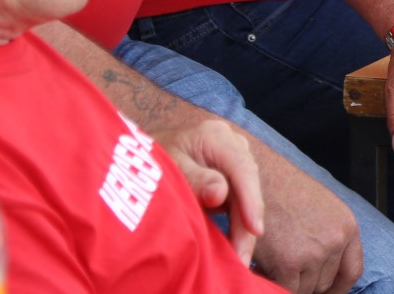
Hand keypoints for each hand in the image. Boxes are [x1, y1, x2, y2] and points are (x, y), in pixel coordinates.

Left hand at [160, 119, 262, 266]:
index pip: (241, 168)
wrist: (138, 159)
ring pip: (245, 195)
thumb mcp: (168, 169)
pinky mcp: (229, 176)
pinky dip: (236, 223)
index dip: (250, 199)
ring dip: (243, 226)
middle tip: (242, 256)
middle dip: (247, 222)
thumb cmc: (150, 162)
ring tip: (238, 256)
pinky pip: (238, 200)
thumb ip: (194, 180)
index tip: (255, 229)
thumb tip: (220, 194)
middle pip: (247, 184)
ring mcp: (231, 160)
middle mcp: (230, 145)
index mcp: (215, 137)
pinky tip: (233, 244)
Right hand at [250, 142, 363, 293]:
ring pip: (303, 290)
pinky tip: (262, 265)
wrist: (253, 176)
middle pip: (324, 283)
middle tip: (286, 269)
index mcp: (348, 226)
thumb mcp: (319, 208)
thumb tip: (325, 273)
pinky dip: (270, 283)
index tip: (324, 293)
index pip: (352, 272)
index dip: (337, 288)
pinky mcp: (289, 263)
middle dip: (305, 282)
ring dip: (287, 282)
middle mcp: (336, 239)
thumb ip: (328, 236)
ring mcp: (315, 252)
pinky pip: (283, 290)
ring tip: (273, 259)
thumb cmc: (281, 190)